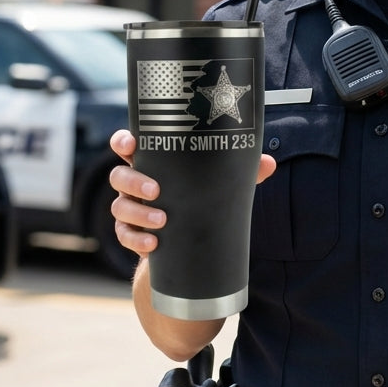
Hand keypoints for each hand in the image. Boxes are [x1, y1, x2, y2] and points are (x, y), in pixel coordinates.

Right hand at [108, 129, 276, 255]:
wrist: (189, 242)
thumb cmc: (201, 200)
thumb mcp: (219, 185)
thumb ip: (241, 173)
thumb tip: (268, 163)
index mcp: (152, 164)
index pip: (127, 146)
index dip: (123, 142)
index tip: (130, 144)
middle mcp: (135, 184)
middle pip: (119, 176)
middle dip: (133, 181)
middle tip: (156, 190)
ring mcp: (130, 209)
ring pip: (119, 207)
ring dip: (138, 213)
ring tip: (162, 220)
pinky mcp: (131, 234)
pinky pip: (124, 236)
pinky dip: (136, 240)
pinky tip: (152, 244)